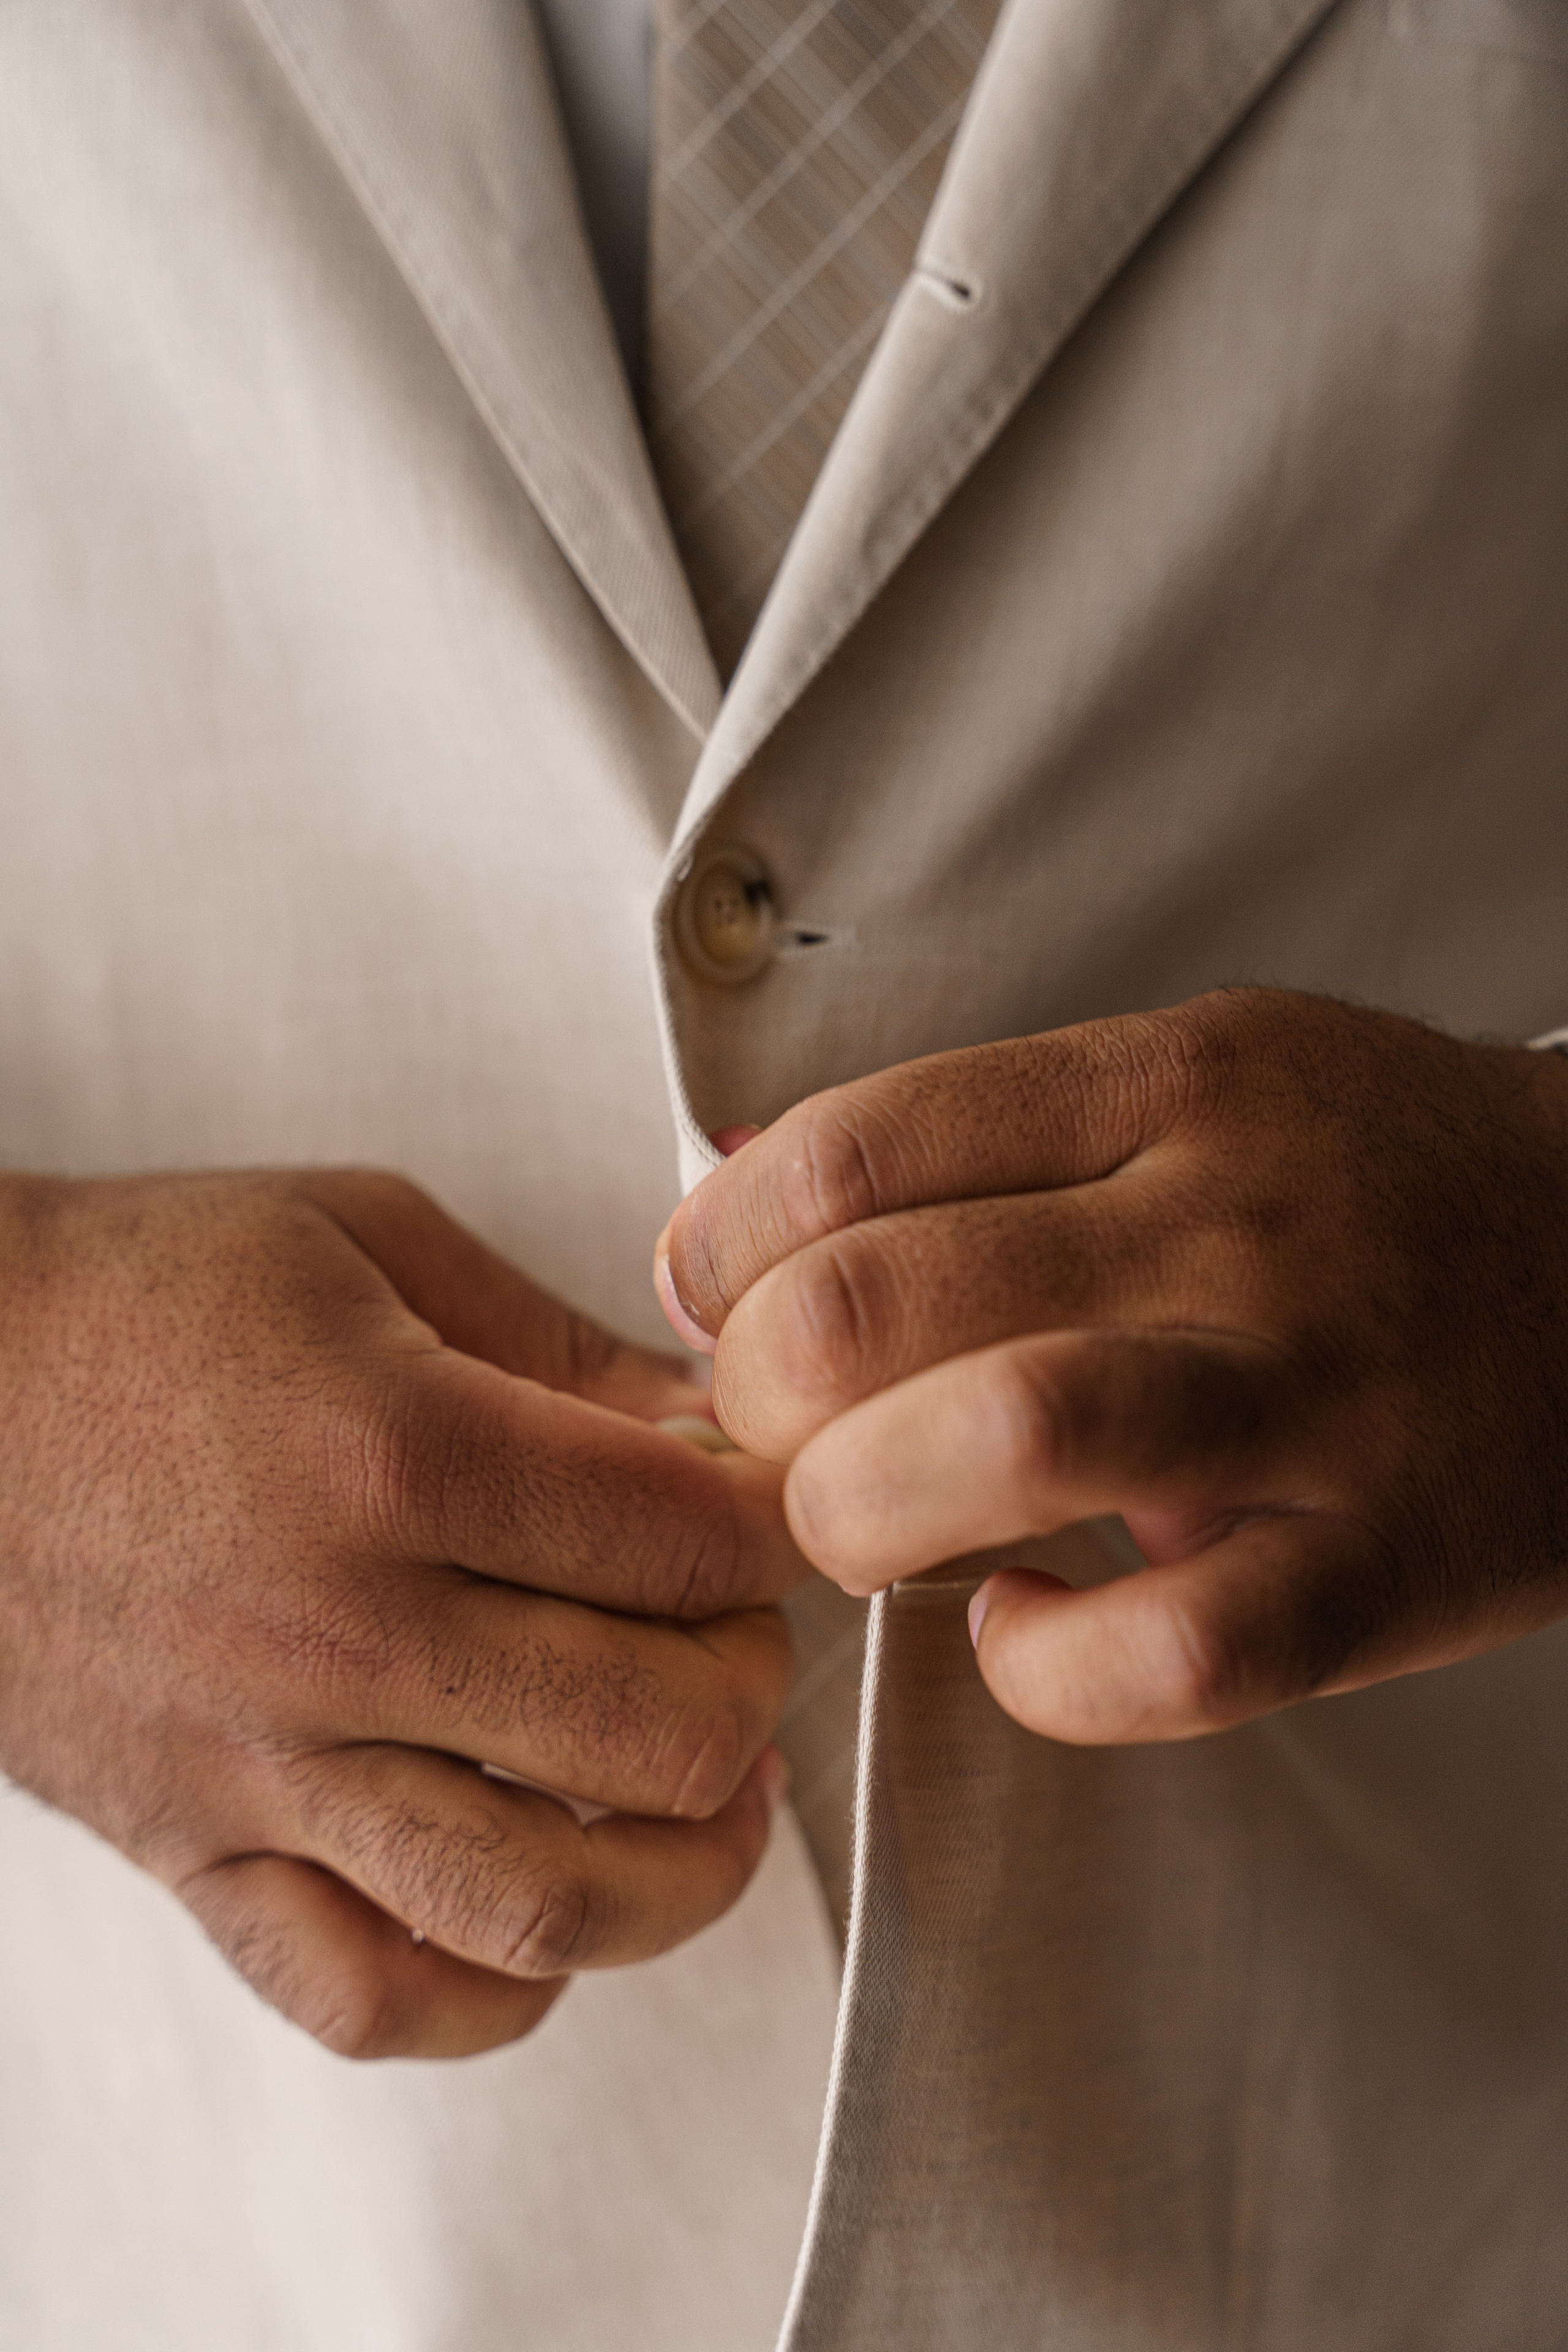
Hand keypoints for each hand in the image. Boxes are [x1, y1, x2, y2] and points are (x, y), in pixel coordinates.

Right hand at [0, 1169, 801, 2056]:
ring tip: (714, 1803)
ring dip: (680, 1872)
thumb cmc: (137, 1291)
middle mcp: (339, 1627)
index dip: (770, 1524)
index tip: (767, 1505)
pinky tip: (547, 1924)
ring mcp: (260, 1762)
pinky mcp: (191, 1848)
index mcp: (399, 1449)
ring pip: (535, 1900)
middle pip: (649, 1730)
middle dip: (748, 1683)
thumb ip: (554, 1337)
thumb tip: (711, 1420)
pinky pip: (364, 1996)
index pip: (682, 1539)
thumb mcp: (363, 1235)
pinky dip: (487, 1997)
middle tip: (740, 1632)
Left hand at [656, 990, 1567, 1744]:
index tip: (709, 1302)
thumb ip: (981, 1131)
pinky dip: (1045, 1665)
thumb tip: (730, 1186)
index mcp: (1168, 1085)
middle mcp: (1234, 1223)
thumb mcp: (1197, 1079)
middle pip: (879, 1305)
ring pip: (1005, 1443)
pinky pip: (1169, 1654)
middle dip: (760, 1399)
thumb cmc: (1376, 1178)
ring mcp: (1317, 1395)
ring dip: (866, 1515)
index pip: (850, 1148)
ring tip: (874, 1525)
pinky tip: (1021, 1627)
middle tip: (780, 1432)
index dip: (721, 1248)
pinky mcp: (1388, 1566)